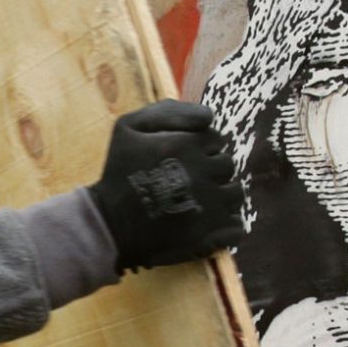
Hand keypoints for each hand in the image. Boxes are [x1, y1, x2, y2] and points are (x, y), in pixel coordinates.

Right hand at [87, 100, 246, 271]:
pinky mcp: (210, 235)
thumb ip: (168, 111)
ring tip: (199, 203)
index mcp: (186, 145)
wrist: (110, 225)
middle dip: (212, 171)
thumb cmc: (118, 173)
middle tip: (189, 182)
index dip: (202, 148)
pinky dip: (227, 226)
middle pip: (228, 166)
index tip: (186, 160)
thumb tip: (209, 115)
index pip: (217, 140)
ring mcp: (209, 205)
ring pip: (236, 195)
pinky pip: (237, 226)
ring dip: (222, 197)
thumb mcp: (128, 127)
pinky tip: (208, 224)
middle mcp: (203, 173)